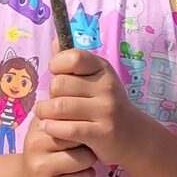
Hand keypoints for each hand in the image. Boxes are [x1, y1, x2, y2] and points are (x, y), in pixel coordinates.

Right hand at [16, 118, 96, 176]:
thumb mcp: (50, 129)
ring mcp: (41, 168)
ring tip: (78, 163)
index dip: (84, 124)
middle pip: (81, 136)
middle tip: (80, 148)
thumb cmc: (47, 151)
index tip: (82, 129)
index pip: (74, 117)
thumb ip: (66, 115)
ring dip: (88, 162)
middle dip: (87, 142)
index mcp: (39, 124)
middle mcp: (36, 144)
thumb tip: (88, 100)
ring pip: (86, 158)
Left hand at [34, 47, 143, 166]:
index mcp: (103, 69)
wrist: (133, 135)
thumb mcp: (95, 79)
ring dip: (45, 113)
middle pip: (59, 84)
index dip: (57, 65)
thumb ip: (73, 62)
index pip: (73, 58)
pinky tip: (50, 128)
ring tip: (44, 116)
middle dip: (50, 94)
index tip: (56, 75)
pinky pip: (66, 128)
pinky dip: (52, 128)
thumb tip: (55, 40)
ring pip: (59, 107)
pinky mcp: (102, 133)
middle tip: (52, 102)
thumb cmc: (105, 104)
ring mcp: (106, 110)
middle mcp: (107, 87)